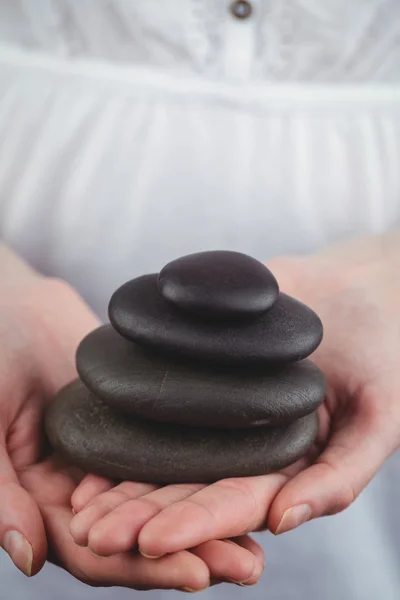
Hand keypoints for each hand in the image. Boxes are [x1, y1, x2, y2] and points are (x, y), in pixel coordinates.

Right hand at [0, 245, 263, 589]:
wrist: (14, 310)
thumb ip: (1, 495)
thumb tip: (30, 560)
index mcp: (45, 504)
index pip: (96, 553)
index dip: (143, 567)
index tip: (197, 574)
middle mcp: (83, 491)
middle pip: (142, 536)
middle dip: (195, 552)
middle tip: (249, 567)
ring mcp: (113, 459)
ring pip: (164, 499)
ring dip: (210, 521)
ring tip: (260, 540)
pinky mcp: (136, 427)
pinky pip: (172, 452)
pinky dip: (203, 470)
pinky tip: (245, 477)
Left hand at [71, 232, 399, 556]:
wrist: (363, 289)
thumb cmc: (386, 355)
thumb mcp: (381, 420)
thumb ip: (341, 475)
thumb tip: (283, 522)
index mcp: (286, 466)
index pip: (234, 504)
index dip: (192, 525)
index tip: (145, 543)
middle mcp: (247, 443)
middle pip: (188, 484)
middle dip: (140, 511)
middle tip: (89, 530)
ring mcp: (222, 405)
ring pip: (167, 446)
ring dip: (123, 474)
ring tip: (77, 498)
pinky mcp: (204, 366)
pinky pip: (164, 390)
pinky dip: (130, 412)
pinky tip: (95, 424)